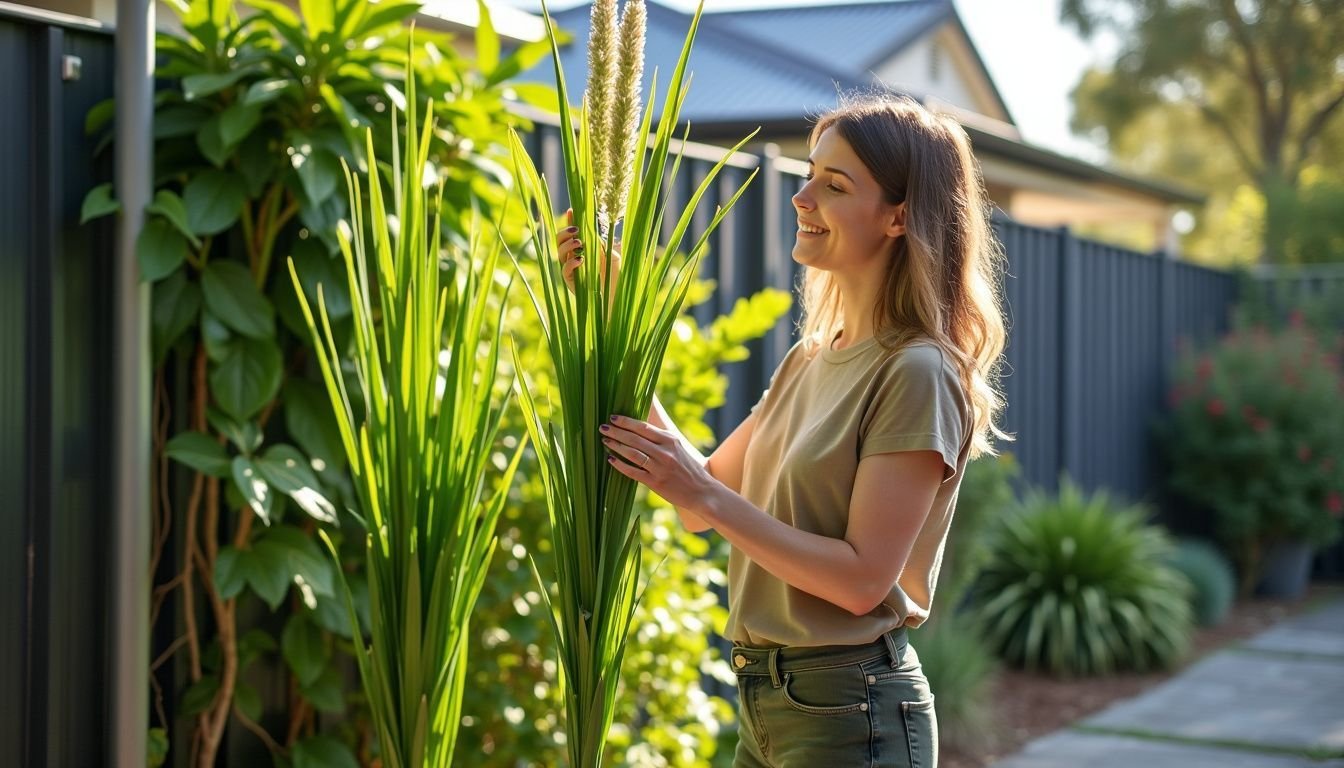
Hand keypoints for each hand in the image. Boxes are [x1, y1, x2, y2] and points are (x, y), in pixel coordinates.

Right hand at [557, 208, 621, 293]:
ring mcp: (571, 269)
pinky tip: (580, 260)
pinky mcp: (571, 282)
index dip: (570, 221)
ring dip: (567, 245)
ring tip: (579, 243)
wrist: (616, 297)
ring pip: (559, 253)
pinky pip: (565, 270)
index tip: (571, 210)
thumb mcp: (612, 256)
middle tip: (576, 230)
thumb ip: (602, 245)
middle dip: (565, 232)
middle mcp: (573, 257)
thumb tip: (593, 235)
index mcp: (582, 249)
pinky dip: (571, 263)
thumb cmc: (615, 276)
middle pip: (560, 241)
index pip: (572, 233)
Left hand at [600, 414, 718, 513]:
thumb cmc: (687, 468)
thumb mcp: (677, 448)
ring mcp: (660, 468)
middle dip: (616, 432)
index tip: (613, 417)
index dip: (626, 421)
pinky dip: (620, 465)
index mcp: (670, 440)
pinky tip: (610, 459)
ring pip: (632, 453)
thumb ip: (660, 439)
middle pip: (635, 438)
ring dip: (616, 446)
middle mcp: (665, 452)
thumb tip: (638, 428)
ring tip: (605, 441)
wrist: (702, 491)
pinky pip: (633, 471)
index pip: (644, 427)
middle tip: (602, 427)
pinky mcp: (655, 482)